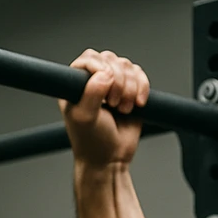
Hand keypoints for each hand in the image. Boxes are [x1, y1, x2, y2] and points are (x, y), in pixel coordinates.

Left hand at [59, 49, 149, 169]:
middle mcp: (93, 80)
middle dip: (118, 81)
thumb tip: (105, 73)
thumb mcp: (85, 118)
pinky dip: (142, 88)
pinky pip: (140, 75)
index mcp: (75, 85)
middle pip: (111, 59)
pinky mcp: (131, 89)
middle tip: (113, 104)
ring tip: (123, 109)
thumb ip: (91, 94)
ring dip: (130, 88)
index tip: (104, 90)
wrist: (110, 159)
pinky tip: (137, 104)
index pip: (89, 58)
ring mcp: (113, 83)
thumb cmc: (91, 142)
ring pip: (127, 66)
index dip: (100, 68)